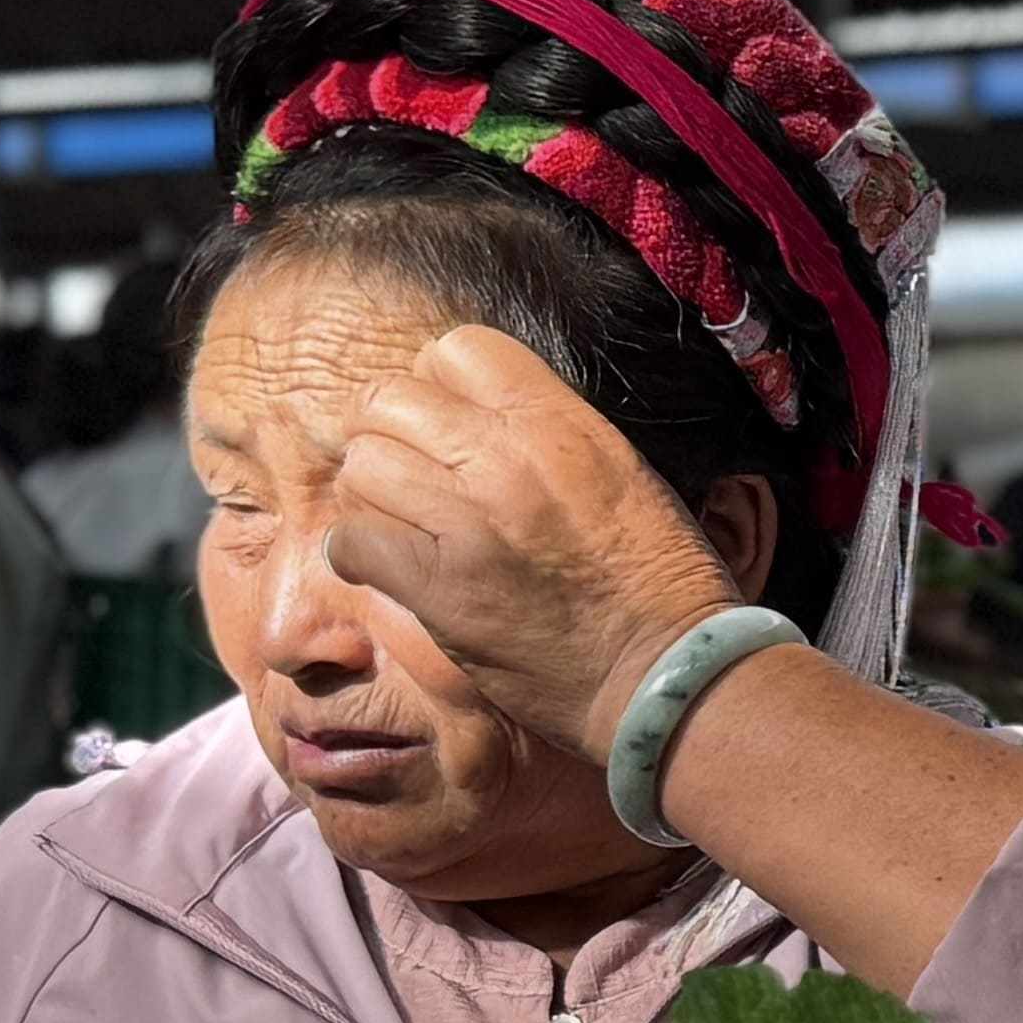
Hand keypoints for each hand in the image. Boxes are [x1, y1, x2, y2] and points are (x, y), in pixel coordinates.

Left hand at [321, 325, 748, 763]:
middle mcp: (508, 459)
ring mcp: (468, 522)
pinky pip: (352, 541)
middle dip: (390, 433)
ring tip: (405, 524)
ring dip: (374, 495)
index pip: (457, 348)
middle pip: (391, 398)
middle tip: (411, 476)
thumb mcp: (622, 473)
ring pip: (363, 464)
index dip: (439, 382)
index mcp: (561, 423)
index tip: (447, 423)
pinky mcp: (438, 589)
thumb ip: (550, 434)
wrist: (669, 674)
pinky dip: (362, 556)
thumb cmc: (660, 581)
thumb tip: (481, 419)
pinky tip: (393, 570)